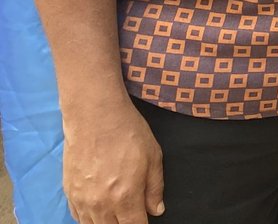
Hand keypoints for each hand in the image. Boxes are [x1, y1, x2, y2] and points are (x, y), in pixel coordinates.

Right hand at [61, 96, 163, 223]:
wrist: (94, 117)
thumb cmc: (128, 133)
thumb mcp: (153, 157)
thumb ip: (155, 188)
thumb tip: (156, 210)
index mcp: (125, 197)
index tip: (145, 219)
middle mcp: (101, 204)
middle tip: (131, 214)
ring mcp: (81, 200)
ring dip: (105, 223)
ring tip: (115, 214)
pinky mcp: (68, 192)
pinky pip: (77, 216)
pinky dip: (88, 218)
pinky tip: (97, 211)